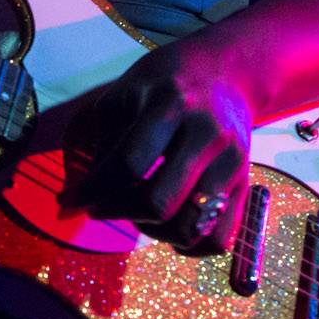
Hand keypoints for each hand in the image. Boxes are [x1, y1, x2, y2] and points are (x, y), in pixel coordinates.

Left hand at [57, 39, 254, 254]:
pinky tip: (168, 226)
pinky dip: (188, 246)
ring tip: (137, 213)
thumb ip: (108, 140)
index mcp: (172, 105)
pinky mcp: (245, 184)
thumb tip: (89, 193)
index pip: (129, 163)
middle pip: (159, 201)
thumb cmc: (164, 82)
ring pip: (189, 227)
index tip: (74, 200)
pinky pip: (218, 238)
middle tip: (103, 207)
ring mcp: (231, 163)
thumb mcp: (126, 93)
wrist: (226, 73)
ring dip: (152, 231)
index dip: (94, 189)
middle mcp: (207, 135)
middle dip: (120, 213)